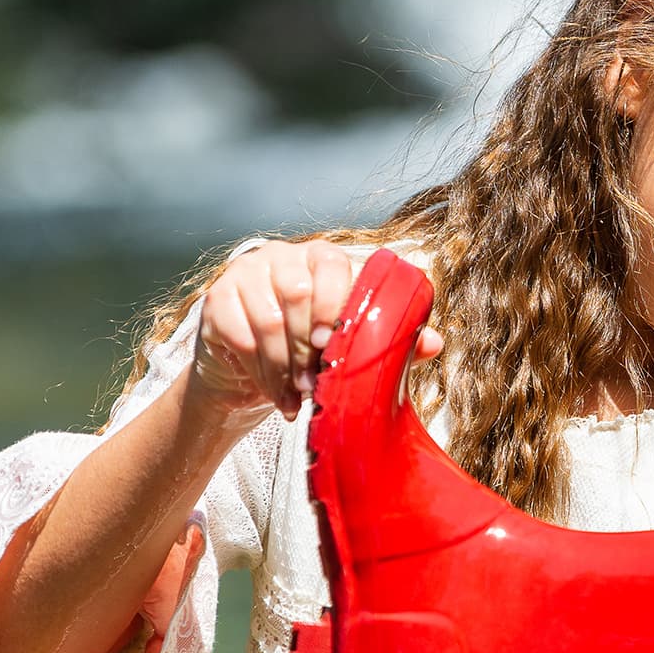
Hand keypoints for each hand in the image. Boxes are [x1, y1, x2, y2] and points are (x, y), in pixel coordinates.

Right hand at [189, 238, 443, 423]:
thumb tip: (436, 342)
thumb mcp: (353, 346)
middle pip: (296, 292)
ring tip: (299, 396)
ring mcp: (245, 274)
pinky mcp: (217, 299)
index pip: (332, 264)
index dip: (334, 302)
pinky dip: (260, 372)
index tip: (334, 343)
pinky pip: (239, 333)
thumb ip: (393, 341)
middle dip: (308, 346)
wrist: (255, 373)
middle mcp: (282, 256)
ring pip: (267, 318)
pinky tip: (276, 395)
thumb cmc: (314, 351)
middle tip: (316, 383)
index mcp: (321, 258)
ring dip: (285, 365)